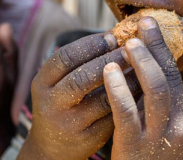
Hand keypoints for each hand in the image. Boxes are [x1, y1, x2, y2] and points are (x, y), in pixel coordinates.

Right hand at [19, 33, 139, 159]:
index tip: (112, 37)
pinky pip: (113, 117)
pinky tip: (141, 90)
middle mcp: (51, 104)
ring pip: (102, 100)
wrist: (51, 149)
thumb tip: (115, 33)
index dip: (90, 45)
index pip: (64, 57)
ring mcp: (69, 124)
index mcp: (42, 83)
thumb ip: (78, 62)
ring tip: (141, 68)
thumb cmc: (62, 104)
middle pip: (82, 78)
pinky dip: (128, 101)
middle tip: (130, 50)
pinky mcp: (87, 139)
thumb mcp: (57, 83)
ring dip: (125, 81)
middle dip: (109, 61)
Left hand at [103, 18, 182, 159]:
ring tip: (128, 42)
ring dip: (142, 61)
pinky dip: (118, 87)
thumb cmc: (160, 154)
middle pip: (175, 79)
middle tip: (146, 22)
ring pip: (156, 90)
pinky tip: (109, 70)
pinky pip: (126, 110)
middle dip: (161, 46)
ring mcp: (161, 139)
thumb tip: (171, 57)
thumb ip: (180, 102)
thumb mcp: (180, 131)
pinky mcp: (134, 146)